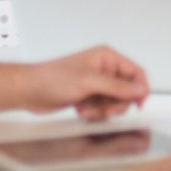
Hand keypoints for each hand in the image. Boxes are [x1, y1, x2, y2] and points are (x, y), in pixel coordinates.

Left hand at [23, 46, 148, 120]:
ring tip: (86, 107)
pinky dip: (93, 112)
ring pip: (114, 103)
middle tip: (103, 108)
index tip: (139, 104)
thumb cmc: (52, 79)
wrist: (28, 91)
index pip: (135, 72)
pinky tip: (79, 108)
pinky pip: (101, 108)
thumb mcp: (89, 83)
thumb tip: (141, 89)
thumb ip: (118, 87)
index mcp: (107, 58)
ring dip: (101, 110)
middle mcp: (104, 69)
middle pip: (127, 91)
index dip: (140, 88)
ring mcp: (96, 83)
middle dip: (115, 103)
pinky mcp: (88, 96)